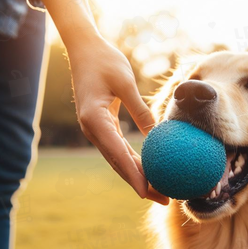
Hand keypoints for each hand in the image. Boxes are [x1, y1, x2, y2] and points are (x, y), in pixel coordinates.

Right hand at [33, 0, 168, 203]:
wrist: (84, 49)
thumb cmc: (104, 61)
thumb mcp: (126, 83)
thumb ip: (141, 110)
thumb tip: (160, 135)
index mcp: (94, 120)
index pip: (117, 154)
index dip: (133, 176)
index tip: (147, 193)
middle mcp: (92, 129)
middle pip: (119, 164)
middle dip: (141, 184)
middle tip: (163, 199)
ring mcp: (95, 130)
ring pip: (119, 160)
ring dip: (139, 177)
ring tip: (160, 191)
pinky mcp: (102, 126)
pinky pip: (119, 149)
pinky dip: (134, 162)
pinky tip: (150, 170)